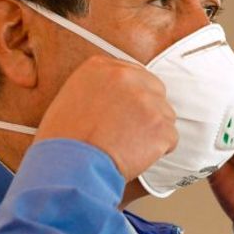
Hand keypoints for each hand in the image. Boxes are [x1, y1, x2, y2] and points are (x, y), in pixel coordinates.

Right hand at [36, 55, 177, 181]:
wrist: (70, 166)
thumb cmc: (63, 141)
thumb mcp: (70, 99)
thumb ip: (98, 90)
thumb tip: (116, 99)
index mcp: (100, 67)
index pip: (133, 74)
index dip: (132, 98)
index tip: (126, 113)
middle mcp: (126, 78)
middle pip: (155, 90)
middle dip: (147, 111)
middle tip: (130, 133)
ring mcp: (146, 100)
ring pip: (164, 115)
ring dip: (152, 132)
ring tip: (127, 148)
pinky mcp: (161, 125)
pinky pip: (170, 138)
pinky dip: (158, 151)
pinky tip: (135, 157)